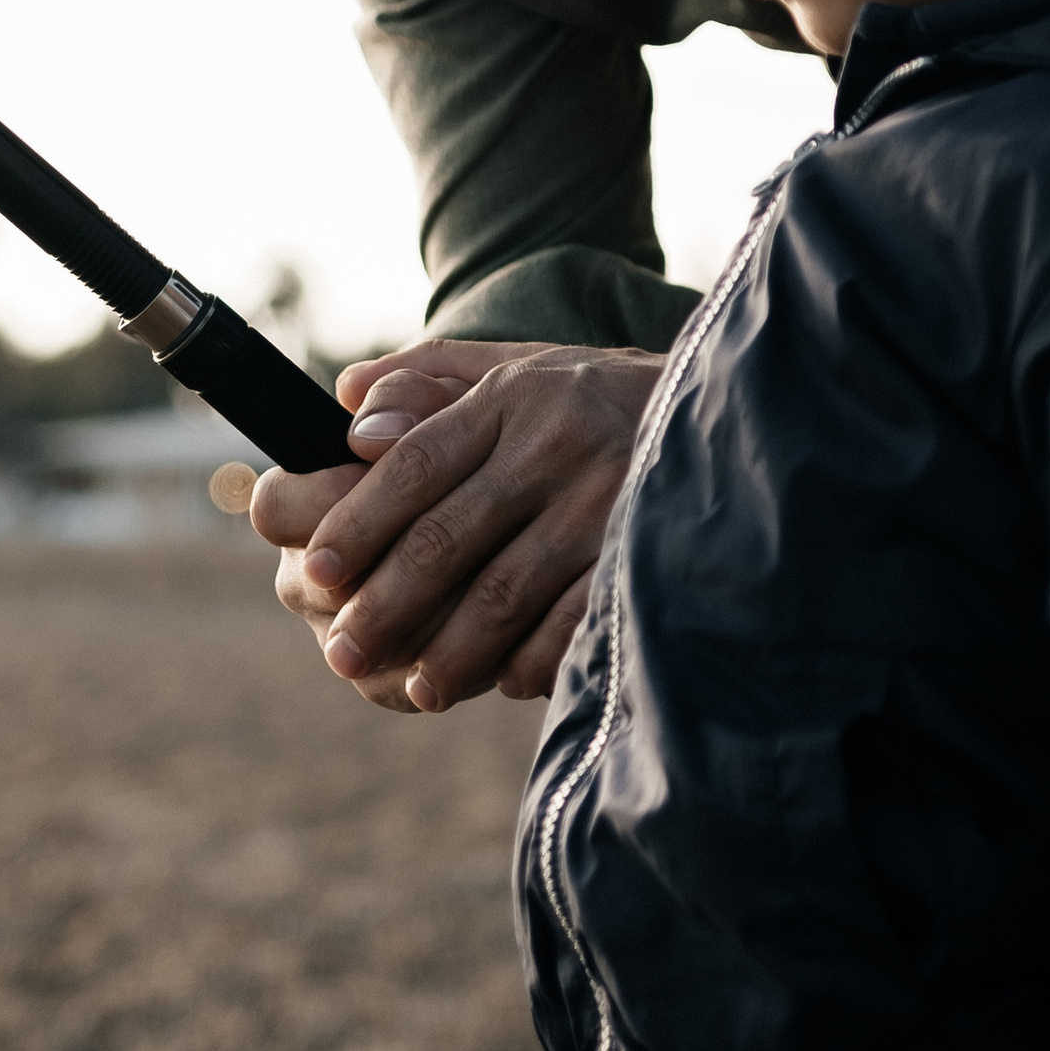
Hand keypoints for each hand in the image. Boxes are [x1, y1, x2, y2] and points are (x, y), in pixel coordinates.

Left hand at [248, 338, 660, 711]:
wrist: (730, 403)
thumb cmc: (595, 395)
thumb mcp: (518, 363)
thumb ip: (428, 380)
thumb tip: (346, 408)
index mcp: (513, 394)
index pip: (415, 463)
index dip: (360, 521)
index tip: (319, 572)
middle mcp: (557, 443)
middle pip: (449, 535)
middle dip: (387, 604)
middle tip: (343, 654)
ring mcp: (606, 500)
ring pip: (506, 590)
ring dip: (451, 649)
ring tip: (414, 687)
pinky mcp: (645, 549)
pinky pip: (575, 620)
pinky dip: (533, 658)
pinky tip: (503, 682)